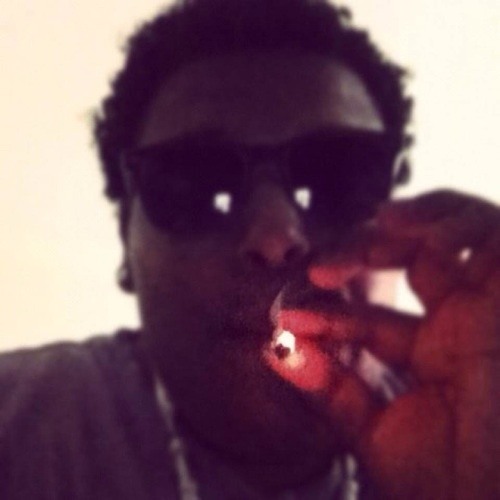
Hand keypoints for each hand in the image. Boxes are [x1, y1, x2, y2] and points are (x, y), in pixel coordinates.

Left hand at [269, 190, 499, 498]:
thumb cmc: (448, 484)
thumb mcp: (378, 433)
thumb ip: (330, 388)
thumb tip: (276, 350)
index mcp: (434, 354)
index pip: (371, 314)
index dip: (329, 314)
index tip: (289, 320)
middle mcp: (465, 324)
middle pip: (416, 255)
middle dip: (364, 250)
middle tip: (322, 270)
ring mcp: (491, 308)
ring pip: (463, 229)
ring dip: (417, 218)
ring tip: (379, 223)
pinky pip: (495, 233)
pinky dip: (454, 222)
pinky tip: (408, 230)